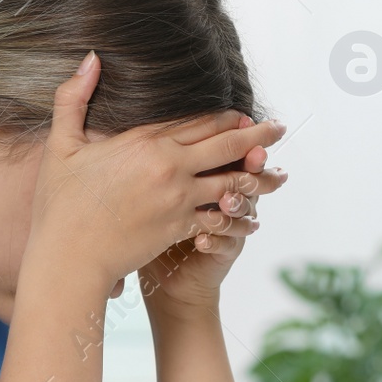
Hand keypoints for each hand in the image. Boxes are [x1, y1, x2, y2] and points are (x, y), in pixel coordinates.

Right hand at [25, 54, 286, 291]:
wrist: (68, 258)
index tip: (245, 115)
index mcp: (144, 141)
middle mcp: (169, 166)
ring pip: (231, 183)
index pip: (198, 120)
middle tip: (279, 130)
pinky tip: (252, 219)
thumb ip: (74, 98)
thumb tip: (91, 57)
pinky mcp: (180, 228)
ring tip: (277, 175)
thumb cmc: (60, 205)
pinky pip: (219, 220)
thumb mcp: (61, 145)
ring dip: (256, 178)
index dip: (226, 117)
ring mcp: (179, 199)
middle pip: (226, 146)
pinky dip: (237, 219)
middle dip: (257, 136)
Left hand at [139, 113, 288, 313]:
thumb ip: (154, 150)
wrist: (152, 263)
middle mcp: (225, 193)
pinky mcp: (223, 250)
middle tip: (253, 155)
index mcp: (210, 171)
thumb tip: (128, 118)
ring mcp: (227, 222)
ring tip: (226, 201)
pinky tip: (202, 240)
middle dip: (252, 164)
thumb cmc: (145, 217)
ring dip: (237, 203)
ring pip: (244, 208)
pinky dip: (217, 240)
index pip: (228, 148)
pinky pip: (227, 243)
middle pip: (246, 173)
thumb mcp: (150, 182)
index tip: (239, 120)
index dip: (236, 134)